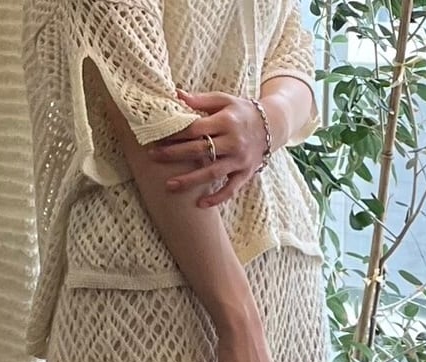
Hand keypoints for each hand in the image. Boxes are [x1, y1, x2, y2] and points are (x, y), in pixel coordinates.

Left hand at [148, 90, 267, 208]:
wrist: (272, 125)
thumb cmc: (242, 112)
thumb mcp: (224, 100)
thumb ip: (200, 99)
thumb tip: (176, 94)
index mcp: (226, 121)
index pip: (195, 128)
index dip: (176, 134)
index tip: (158, 137)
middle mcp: (233, 141)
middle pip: (199, 150)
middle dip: (174, 154)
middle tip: (153, 157)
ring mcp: (239, 160)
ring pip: (211, 172)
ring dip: (190, 180)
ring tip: (169, 185)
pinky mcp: (245, 173)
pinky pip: (230, 189)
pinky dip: (217, 198)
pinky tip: (200, 204)